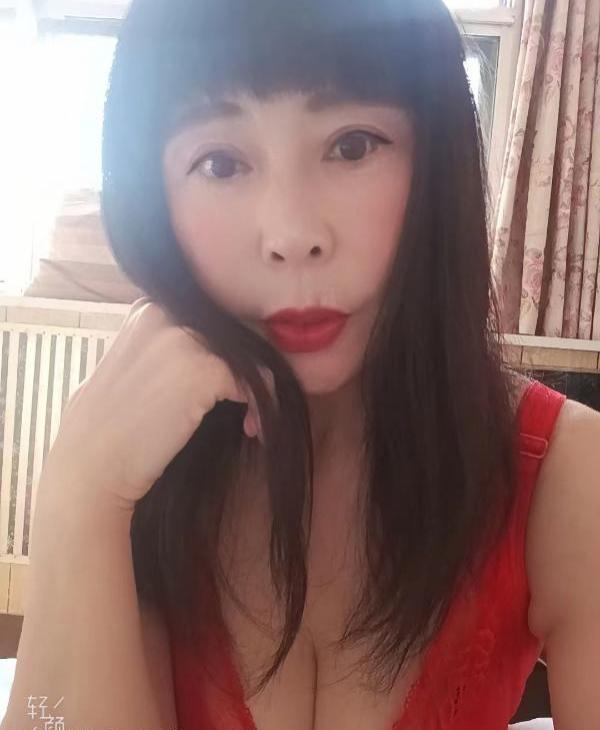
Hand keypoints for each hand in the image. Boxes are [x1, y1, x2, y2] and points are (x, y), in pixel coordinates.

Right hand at [41, 296, 273, 511]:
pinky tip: (250, 427)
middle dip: (242, 369)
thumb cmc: (110, 425)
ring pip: (247, 356)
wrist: (92, 465)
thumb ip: (163, 346)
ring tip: (246, 419)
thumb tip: (208, 350)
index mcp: (148, 308)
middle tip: (240, 403)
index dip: (226, 350)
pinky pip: (254, 382)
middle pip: (231, 333)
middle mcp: (166, 314)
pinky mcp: (205, 371)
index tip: (226, 382)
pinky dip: (260, 407)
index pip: (208, 318)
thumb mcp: (130, 364)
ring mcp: (185, 340)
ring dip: (254, 389)